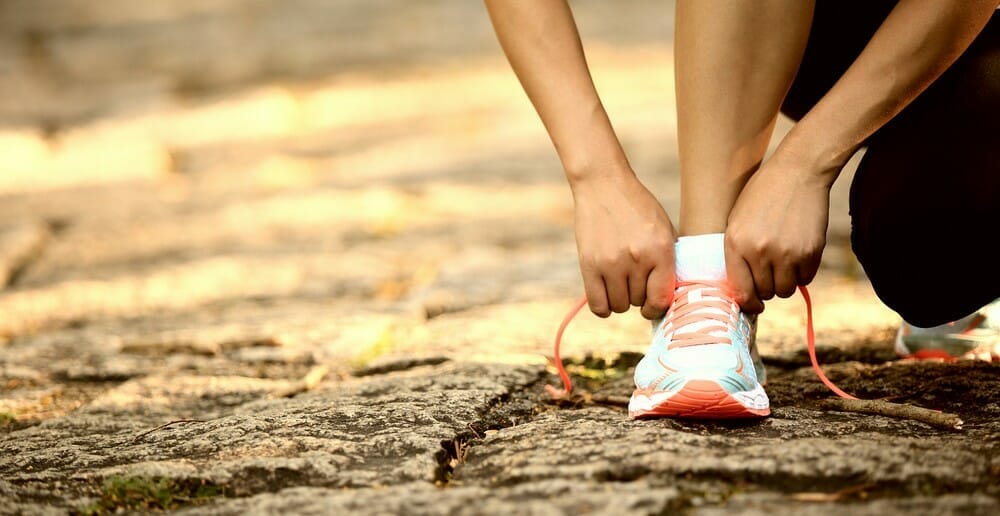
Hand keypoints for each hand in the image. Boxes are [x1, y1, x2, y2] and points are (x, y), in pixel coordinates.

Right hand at [571, 172, 676, 318]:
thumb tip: (669, 297)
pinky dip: (603, 307)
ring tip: (620, 283)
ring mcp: (611, 263)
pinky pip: (598, 305)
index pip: (661, 298)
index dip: (657, 307)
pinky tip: (606, 296)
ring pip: (619, 305)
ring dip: (621, 299)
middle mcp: (637, 259)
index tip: (652, 304)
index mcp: (661, 250)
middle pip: (638, 301)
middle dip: (638, 295)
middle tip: (634, 280)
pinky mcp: (589, 265)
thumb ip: (669, 261)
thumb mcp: (664, 229)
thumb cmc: (637, 207)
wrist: (604, 185)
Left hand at [724, 150, 835, 312]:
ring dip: (785, 282)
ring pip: (786, 290)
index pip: (741, 290)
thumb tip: (742, 289)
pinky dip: (802, 273)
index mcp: (736, 243)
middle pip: (765, 293)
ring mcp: (787, 254)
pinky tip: (798, 254)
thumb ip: (737, 253)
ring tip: (783, 263)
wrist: (798, 171)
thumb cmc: (762, 195)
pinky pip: (806, 278)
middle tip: (769, 274)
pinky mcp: (810, 252)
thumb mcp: (737, 221)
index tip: (753, 304)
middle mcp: (760, 252)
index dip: (747, 303)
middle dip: (766, 288)